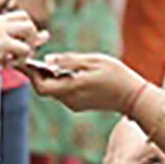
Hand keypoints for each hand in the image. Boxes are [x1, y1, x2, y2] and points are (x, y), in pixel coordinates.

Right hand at [0, 11, 45, 78]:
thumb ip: (1, 41)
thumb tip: (18, 43)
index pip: (19, 16)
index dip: (24, 30)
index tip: (18, 44)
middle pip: (28, 20)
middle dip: (30, 37)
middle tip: (21, 52)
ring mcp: (0, 31)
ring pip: (31, 30)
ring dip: (28, 47)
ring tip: (15, 59)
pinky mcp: (2, 44)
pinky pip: (25, 49)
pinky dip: (21, 60)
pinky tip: (7, 65)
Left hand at [27, 51, 142, 113]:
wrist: (135, 97)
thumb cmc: (117, 76)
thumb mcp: (94, 61)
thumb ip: (69, 60)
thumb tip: (47, 59)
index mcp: (73, 88)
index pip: (41, 86)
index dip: (32, 73)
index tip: (29, 59)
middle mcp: (70, 100)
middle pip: (44, 89)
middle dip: (37, 74)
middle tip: (36, 58)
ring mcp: (74, 104)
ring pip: (52, 91)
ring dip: (48, 78)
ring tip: (51, 62)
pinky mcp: (79, 105)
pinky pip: (61, 93)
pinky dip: (58, 82)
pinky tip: (64, 71)